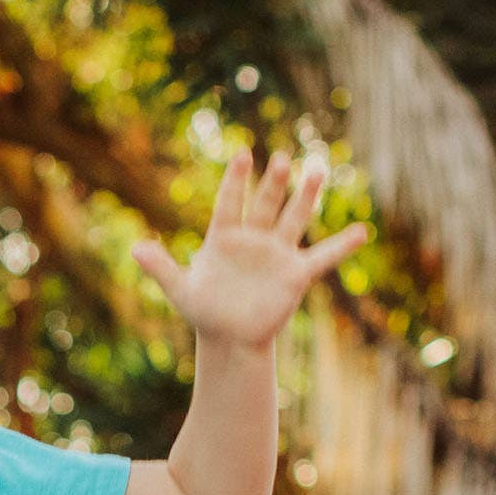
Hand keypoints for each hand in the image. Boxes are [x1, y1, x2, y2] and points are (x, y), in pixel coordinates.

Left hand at [131, 148, 367, 352]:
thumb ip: (160, 268)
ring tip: (317, 169)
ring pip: (292, 219)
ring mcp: (276, 254)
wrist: (230, 339)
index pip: (229, 204)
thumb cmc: (205, 312)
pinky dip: (341, 246)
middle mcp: (253, 239)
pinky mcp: (295, 275)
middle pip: (264, 205)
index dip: (235, 182)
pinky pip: (322, 258)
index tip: (242, 155)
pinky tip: (361, 232)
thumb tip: (134, 248)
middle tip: (281, 158)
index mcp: (224, 238)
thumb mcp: (180, 291)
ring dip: (305, 197)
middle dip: (273, 184)